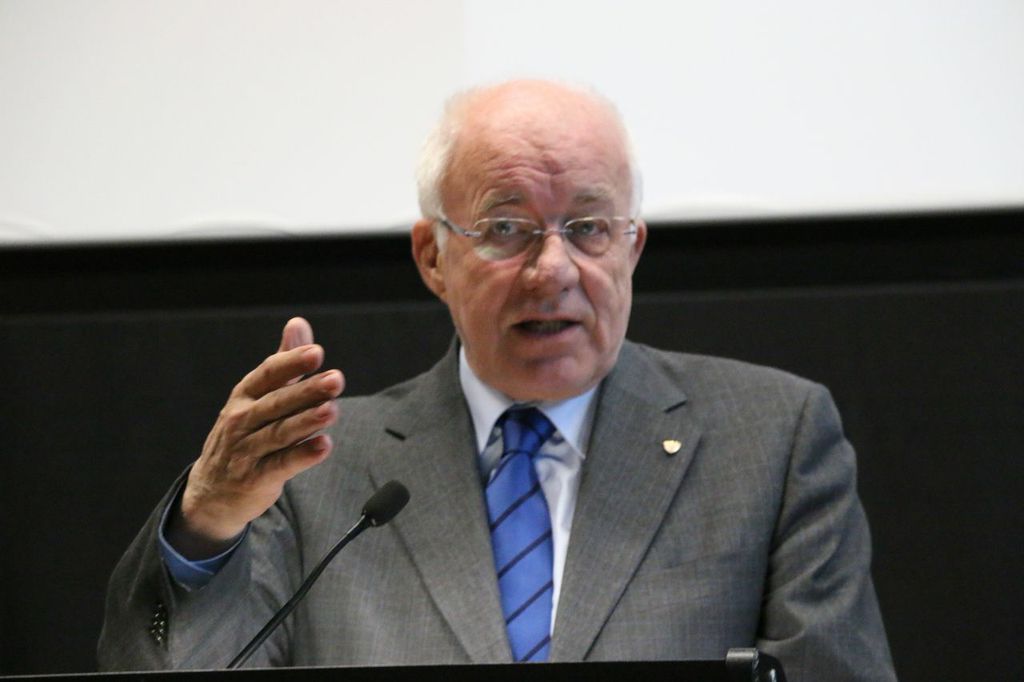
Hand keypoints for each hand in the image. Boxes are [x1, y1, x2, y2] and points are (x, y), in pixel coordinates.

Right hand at [167, 317, 343, 558]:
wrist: (212, 490)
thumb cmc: (244, 434)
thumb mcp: (257, 396)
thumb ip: (284, 363)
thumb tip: (299, 323)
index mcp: (244, 395)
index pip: (268, 373)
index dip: (292, 362)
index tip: (317, 352)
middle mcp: (242, 420)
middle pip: (278, 402)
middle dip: (308, 390)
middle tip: (336, 379)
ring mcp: (246, 450)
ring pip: (280, 433)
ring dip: (307, 421)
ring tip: (332, 410)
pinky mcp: (255, 478)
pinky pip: (281, 464)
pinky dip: (302, 456)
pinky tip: (324, 446)